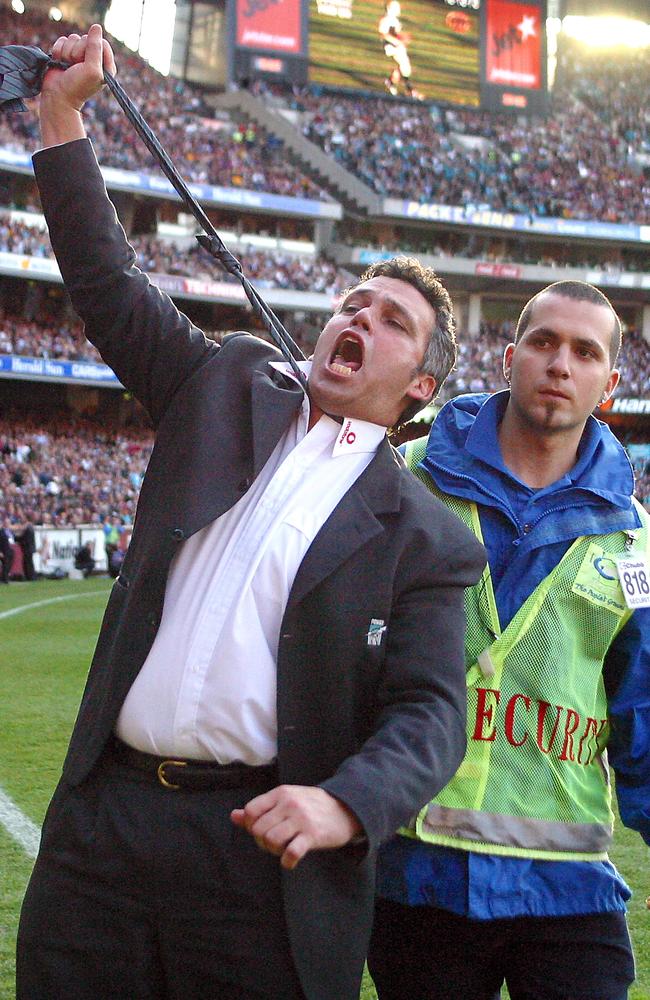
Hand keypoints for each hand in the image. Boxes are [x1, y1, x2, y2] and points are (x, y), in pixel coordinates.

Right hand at [43, 23, 115, 110]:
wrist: (57, 97)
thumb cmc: (77, 86)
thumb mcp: (91, 69)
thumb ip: (95, 47)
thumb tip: (96, 27)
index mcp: (105, 65)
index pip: (102, 42)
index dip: (92, 49)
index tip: (87, 63)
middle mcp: (92, 59)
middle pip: (86, 38)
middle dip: (77, 52)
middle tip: (75, 67)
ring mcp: (78, 56)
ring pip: (73, 38)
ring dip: (67, 53)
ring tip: (67, 67)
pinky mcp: (65, 53)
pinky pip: (62, 40)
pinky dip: (58, 51)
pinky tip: (59, 63)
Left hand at [231, 785, 361, 869]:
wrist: (345, 808)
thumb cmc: (310, 806)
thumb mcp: (285, 800)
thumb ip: (259, 809)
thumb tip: (234, 816)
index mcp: (280, 793)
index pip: (251, 811)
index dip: (251, 825)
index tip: (262, 830)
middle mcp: (289, 804)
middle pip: (259, 829)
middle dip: (262, 842)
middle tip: (274, 843)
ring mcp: (301, 819)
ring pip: (271, 840)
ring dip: (274, 851)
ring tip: (283, 849)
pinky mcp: (313, 835)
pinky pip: (291, 853)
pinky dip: (287, 861)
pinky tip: (290, 860)